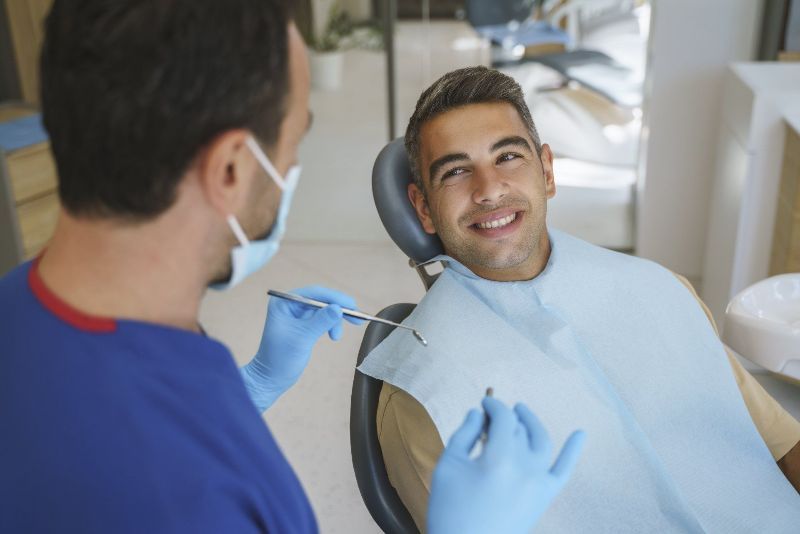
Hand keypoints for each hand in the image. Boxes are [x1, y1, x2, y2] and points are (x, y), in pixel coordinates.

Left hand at [241, 286, 361, 411]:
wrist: (271, 379)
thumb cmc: (280, 358)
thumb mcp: (303, 338)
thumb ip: (321, 321)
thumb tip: (339, 307)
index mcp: (284, 303)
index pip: (313, 293)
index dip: (334, 297)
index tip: (352, 305)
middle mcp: (290, 305)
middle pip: (320, 299)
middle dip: (338, 308)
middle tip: (356, 318)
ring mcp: (297, 315)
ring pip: (324, 310)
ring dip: (335, 320)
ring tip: (336, 337)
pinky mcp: (304, 325)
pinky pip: (322, 319)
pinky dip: (331, 325)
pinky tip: (334, 336)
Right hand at [427, 397, 585, 533]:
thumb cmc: (450, 509)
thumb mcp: (448, 467)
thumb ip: (463, 434)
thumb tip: (476, 413)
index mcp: (499, 458)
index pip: (503, 418)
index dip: (493, 406)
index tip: (483, 403)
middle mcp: (524, 467)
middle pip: (518, 429)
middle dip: (505, 417)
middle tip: (490, 416)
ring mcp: (539, 483)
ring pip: (541, 441)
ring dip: (531, 422)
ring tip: (521, 412)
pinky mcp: (545, 497)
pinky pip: (564, 470)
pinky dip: (574, 450)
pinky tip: (581, 433)